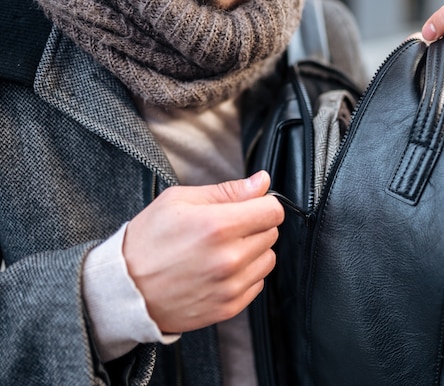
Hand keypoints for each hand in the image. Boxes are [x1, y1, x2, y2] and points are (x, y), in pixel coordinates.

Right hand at [123, 170, 283, 333]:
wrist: (125, 289)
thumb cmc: (147, 242)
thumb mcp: (179, 200)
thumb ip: (228, 191)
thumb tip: (261, 182)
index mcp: (218, 226)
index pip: (273, 211)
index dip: (263, 204)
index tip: (251, 205)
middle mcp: (229, 258)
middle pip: (272, 233)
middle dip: (254, 226)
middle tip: (225, 228)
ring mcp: (230, 286)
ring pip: (268, 259)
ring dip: (253, 251)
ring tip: (221, 250)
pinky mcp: (229, 307)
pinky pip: (258, 283)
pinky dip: (245, 274)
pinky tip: (219, 269)